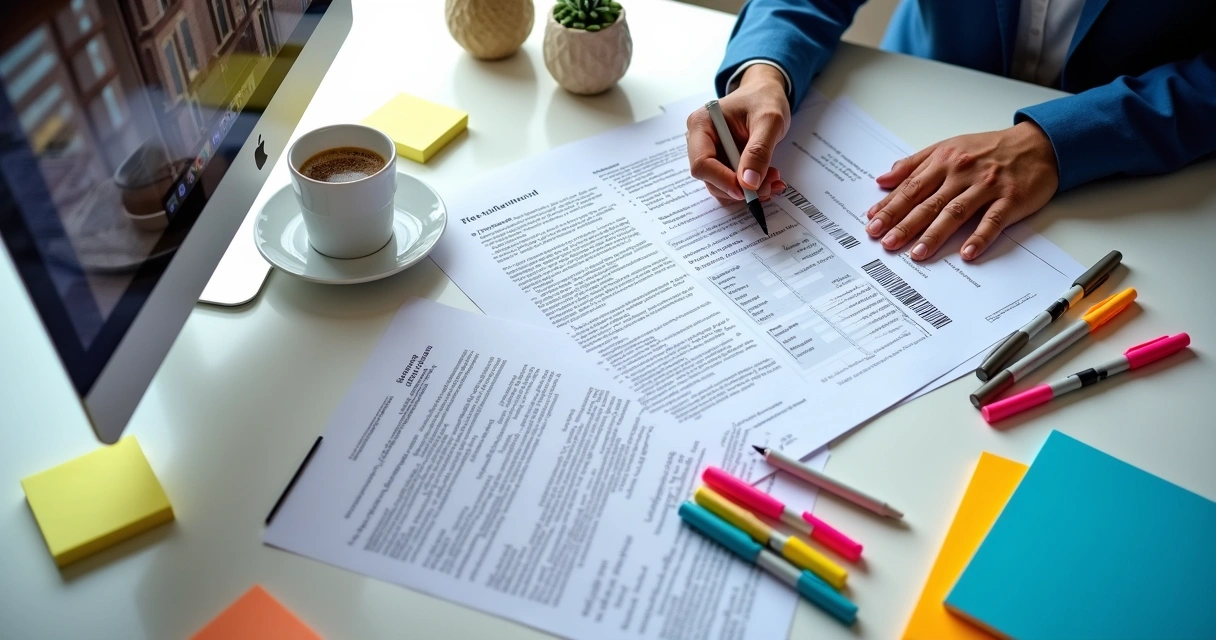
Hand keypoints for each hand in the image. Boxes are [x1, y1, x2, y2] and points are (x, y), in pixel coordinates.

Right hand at [687, 64, 789, 204]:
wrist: (765, 94)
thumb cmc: (763, 99)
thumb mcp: (769, 120)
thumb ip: (759, 150)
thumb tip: (749, 182)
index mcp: (701, 124)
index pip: (702, 163)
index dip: (722, 180)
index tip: (747, 189)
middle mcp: (700, 142)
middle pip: (710, 179)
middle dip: (740, 187)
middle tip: (769, 183)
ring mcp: (711, 154)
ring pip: (722, 186)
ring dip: (748, 190)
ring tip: (773, 178)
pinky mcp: (721, 163)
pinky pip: (731, 185)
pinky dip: (750, 188)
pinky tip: (768, 179)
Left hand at [865, 122, 1059, 260]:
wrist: (1037, 144)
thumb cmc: (989, 149)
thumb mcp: (949, 147)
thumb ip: (914, 164)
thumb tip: (883, 179)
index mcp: (944, 160)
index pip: (911, 187)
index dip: (890, 206)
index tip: (872, 223)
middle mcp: (962, 173)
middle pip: (929, 202)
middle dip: (904, 223)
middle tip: (886, 242)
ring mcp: (987, 186)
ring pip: (956, 212)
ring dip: (935, 234)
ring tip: (917, 253)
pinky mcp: (1010, 199)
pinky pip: (993, 220)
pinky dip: (980, 237)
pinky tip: (967, 253)